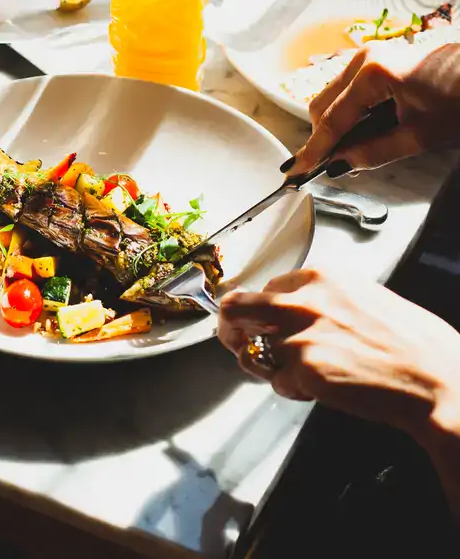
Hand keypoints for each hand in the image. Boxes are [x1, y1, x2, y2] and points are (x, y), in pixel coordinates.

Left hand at [218, 268, 459, 437]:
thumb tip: (289, 306)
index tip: (255, 321)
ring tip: (303, 374)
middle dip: (230, 327)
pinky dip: (294, 391)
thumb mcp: (361, 296)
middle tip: (233, 340)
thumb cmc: (409, 342)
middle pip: (235, 308)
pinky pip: (278, 384)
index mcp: (318, 276)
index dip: (259, 309)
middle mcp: (301, 300)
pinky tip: (324, 388)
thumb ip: (320, 297)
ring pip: (256, 353)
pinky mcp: (302, 370)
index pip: (264, 288)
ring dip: (271, 367)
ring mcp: (299, 336)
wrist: (436, 380)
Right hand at [284, 39, 459, 176]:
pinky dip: (351, 113)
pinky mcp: (379, 60)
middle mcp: (365, 59)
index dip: (314, 150)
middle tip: (329, 165)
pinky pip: (349, 90)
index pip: (331, 121)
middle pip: (322, 105)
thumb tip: (341, 164)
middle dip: (323, 137)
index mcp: (372, 74)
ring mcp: (371, 56)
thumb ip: (373, 152)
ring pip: (334, 97)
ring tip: (354, 150)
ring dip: (338, 126)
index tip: (298, 171)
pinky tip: (366, 131)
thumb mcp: (420, 136)